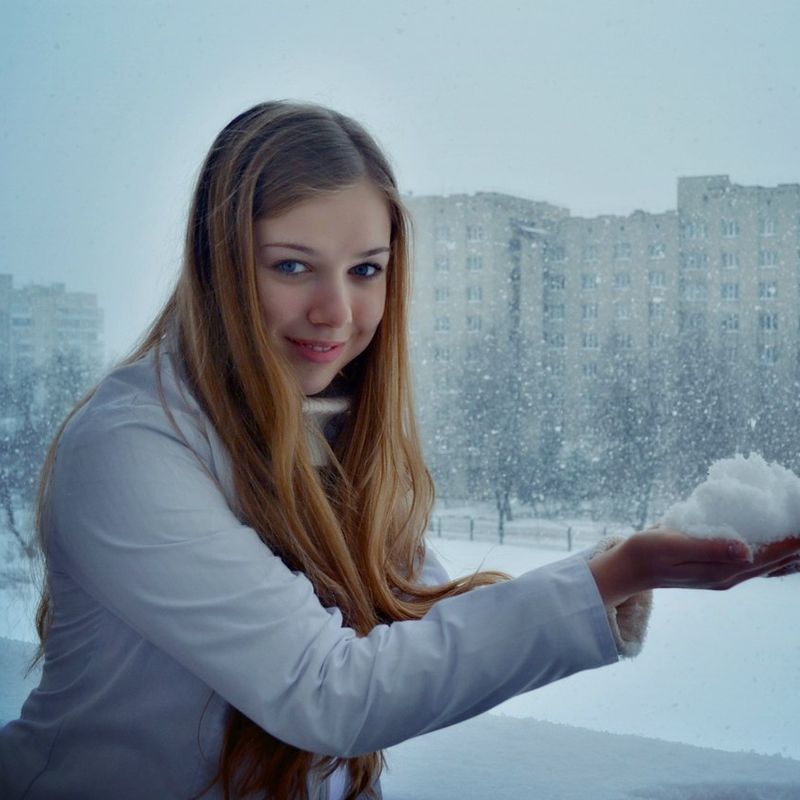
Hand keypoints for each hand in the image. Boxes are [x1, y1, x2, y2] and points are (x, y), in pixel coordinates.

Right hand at [589, 528, 799, 606]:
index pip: (767, 556)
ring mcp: (722, 576)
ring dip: (788, 553)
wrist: (629, 568)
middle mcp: (727, 577)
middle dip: (795, 546)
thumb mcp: (673, 544)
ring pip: (767, 566)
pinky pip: (754, 565)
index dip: (791, 542)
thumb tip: (746, 550)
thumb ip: (709, 548)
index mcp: (720, 571)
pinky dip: (772, 555)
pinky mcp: (716, 571)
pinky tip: (778, 548)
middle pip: (773, 563)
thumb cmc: (646, 552)